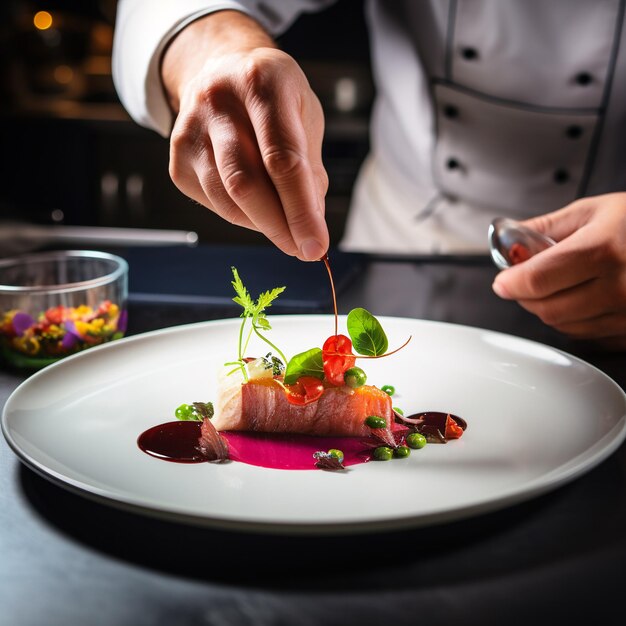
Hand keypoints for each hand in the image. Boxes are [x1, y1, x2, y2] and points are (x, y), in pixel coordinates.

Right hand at [162, 12, 328, 260]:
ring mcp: (189, 132)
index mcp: (261, 83)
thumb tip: (310, 226)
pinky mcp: (177, 161)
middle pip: (245, 183)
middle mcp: (217, 102)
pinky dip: (242, 216)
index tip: (316, 245)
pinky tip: (258, 208)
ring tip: (285, 226)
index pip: (281, 159)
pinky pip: (214, 204)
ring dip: (262, 225)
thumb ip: (310, 169)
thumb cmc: (272, 97)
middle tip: (302, 248)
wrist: (221, 72)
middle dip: (279, 226)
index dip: (300, 210)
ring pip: (226, 199)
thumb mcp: (304, 115)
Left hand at [492, 192, 625, 349]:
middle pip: (546, 308)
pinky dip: (573, 321)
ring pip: (564, 325)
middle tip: (523, 281)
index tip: (502, 280)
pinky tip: (581, 299)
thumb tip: (508, 239)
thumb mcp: (594, 211)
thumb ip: (546, 227)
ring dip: (548, 308)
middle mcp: (620, 287)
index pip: (536, 280)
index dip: (510, 282)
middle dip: (525, 296)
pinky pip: (588, 335)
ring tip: (556, 286)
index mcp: (603, 250)